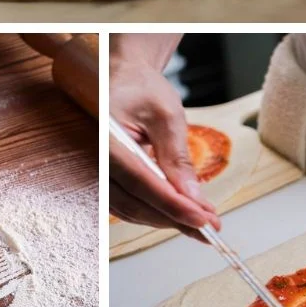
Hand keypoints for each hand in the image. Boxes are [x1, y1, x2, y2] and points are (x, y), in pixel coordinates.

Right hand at [110, 44, 219, 238]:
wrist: (125, 80)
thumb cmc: (142, 90)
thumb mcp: (167, 116)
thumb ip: (177, 157)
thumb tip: (192, 197)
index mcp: (105, 139)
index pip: (140, 182)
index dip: (172, 205)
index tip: (202, 220)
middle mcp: (95, 160)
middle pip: (134, 203)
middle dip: (174, 218)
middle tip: (210, 226)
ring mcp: (98, 173)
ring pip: (131, 210)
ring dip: (166, 220)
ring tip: (201, 223)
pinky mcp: (108, 180)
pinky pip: (129, 205)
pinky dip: (156, 213)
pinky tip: (181, 215)